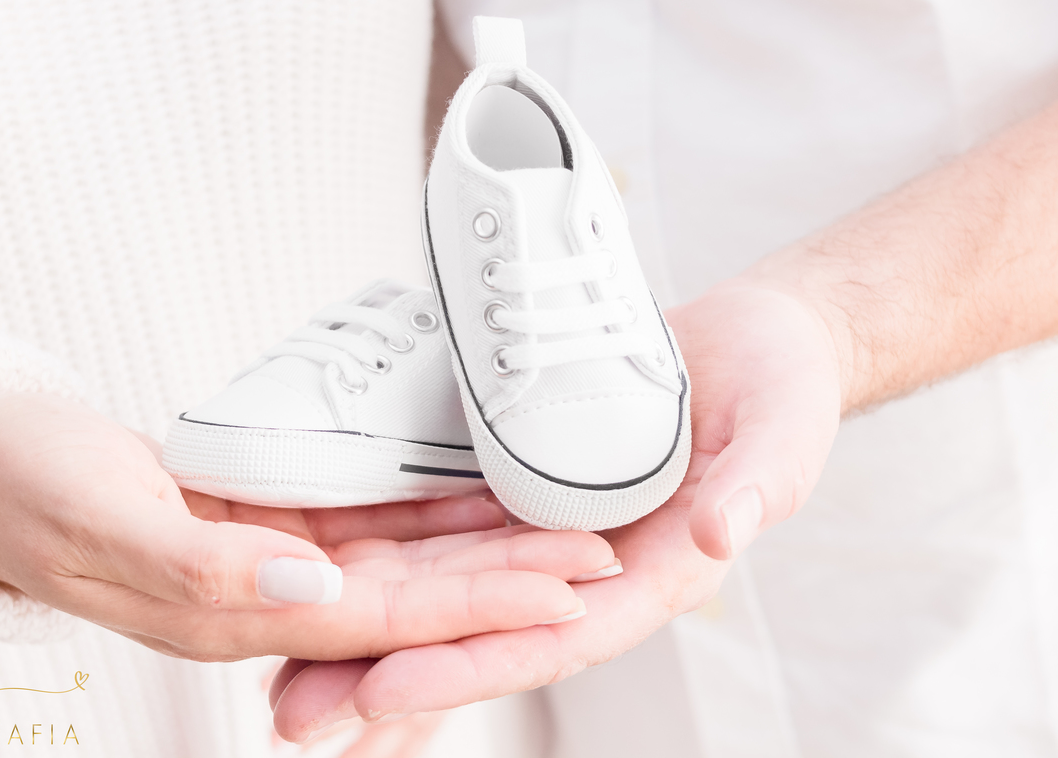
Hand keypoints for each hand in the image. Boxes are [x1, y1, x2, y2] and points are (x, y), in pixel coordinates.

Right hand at [0, 392, 617, 661]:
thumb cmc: (29, 493)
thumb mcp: (100, 524)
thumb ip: (202, 568)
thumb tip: (309, 588)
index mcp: (240, 614)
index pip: (386, 622)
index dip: (478, 609)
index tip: (562, 591)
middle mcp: (277, 593)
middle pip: (418, 595)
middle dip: (512, 580)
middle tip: (604, 556)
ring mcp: (284, 552)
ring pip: (408, 554)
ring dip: (489, 543)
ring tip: (573, 523)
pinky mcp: (282, 509)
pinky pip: (374, 509)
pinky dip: (435, 501)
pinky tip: (492, 483)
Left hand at [268, 280, 842, 733]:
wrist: (751, 345)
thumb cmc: (778, 388)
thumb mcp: (783, 431)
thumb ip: (759, 486)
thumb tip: (717, 535)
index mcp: (653, 575)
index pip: (554, 638)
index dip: (472, 667)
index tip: (386, 691)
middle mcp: (590, 569)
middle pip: (480, 635)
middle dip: (388, 678)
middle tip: (293, 714)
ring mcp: (547, 532)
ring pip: (449, 596)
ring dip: (367, 636)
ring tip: (276, 672)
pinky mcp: (519, 491)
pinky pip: (448, 536)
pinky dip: (390, 561)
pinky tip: (321, 572)